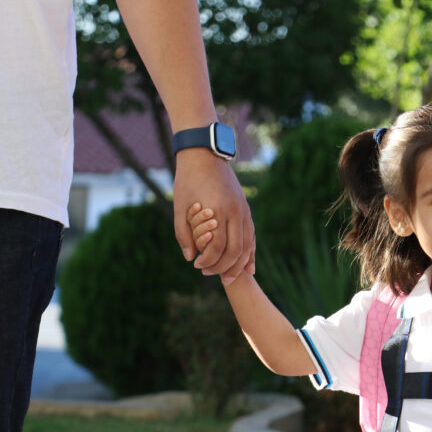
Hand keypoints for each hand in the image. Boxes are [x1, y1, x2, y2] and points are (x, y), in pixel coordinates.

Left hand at [172, 149, 254, 284]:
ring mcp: (244, 210)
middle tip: (212, 276)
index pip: (218, 246)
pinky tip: (248, 266)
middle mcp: (236, 212)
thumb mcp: (179, 206)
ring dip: (240, 264)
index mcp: (218, 210)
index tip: (197, 266)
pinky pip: (251, 236)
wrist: (204, 154)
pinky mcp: (246, 209)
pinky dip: (250, 253)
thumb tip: (189, 257)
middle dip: (225, 268)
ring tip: (229, 278)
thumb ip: (183, 233)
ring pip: (248, 245)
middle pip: (237, 250)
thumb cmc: (188, 179)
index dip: (209, 260)